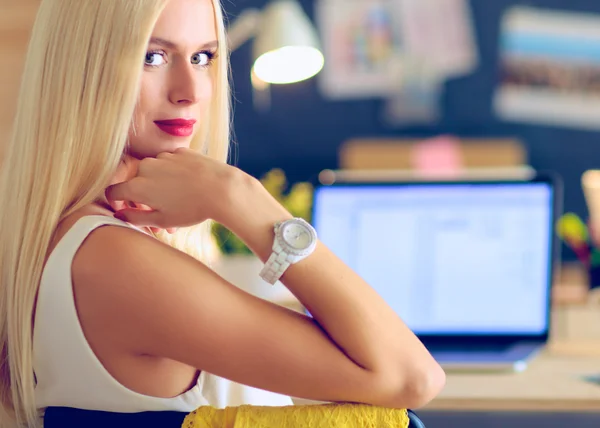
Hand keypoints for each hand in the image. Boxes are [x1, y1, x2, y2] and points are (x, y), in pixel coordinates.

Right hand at [105, 148, 247, 228]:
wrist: (221, 188)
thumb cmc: (191, 208)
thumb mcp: (162, 220)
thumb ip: (135, 217)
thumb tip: (119, 213)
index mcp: (136, 186)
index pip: (113, 191)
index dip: (117, 202)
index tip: (126, 209)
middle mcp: (145, 167)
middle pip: (135, 182)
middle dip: (143, 197)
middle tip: (160, 215)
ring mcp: (163, 157)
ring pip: (154, 172)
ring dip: (159, 186)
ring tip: (179, 203)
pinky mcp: (179, 151)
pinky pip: (170, 164)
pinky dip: (174, 175)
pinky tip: (189, 186)